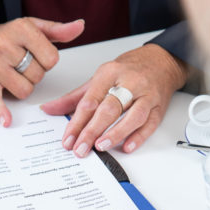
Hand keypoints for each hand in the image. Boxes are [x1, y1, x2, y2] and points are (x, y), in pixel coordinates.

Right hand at [0, 17, 84, 126]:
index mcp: (21, 28)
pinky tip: (6, 119)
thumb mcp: (33, 27)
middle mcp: (4, 44)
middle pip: (38, 75)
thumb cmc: (6, 36)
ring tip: (14, 74)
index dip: (47, 61)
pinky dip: (1, 110)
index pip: (51, 58)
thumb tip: (80, 26)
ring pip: (24, 90)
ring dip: (23, 86)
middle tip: (22, 64)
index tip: (36, 56)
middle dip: (34, 73)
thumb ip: (58, 30)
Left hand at [41, 44, 187, 156]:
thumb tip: (48, 109)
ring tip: (101, 146)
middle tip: (80, 148)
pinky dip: (139, 137)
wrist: (161, 61)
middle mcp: (130, 82)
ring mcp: (147, 95)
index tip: (68, 140)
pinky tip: (127, 147)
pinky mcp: (159, 107)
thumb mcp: (99, 78)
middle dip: (92, 130)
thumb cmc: (128, 70)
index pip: (90, 101)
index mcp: (110, 73)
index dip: (77, 122)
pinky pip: (150, 123)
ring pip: (133, 116)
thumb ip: (74, 97)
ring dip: (116, 133)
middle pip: (109, 108)